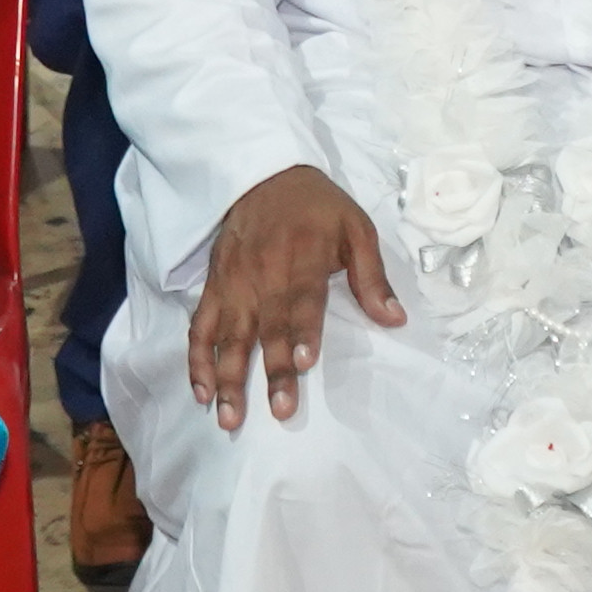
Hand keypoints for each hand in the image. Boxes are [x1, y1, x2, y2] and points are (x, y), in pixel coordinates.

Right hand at [188, 165, 402, 429]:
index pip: (301, 300)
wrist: (263, 174)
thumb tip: (395, 319)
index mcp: (302, 258)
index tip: (305, 363)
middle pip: (267, 327)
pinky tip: (201, 392)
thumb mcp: (356, 227)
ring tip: (229, 416)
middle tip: (279, 410)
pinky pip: (199, 327)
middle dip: (273, 369)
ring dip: (227, 377)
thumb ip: (372, 276)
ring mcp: (233, 284)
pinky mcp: (213, 287)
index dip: (303, 331)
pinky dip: (196, 360)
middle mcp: (263, 275)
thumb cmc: (317, 207)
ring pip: (228, 335)